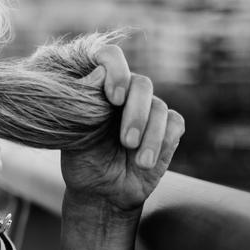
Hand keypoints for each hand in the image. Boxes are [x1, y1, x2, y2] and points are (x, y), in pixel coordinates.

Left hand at [59, 45, 184, 214]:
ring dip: (151, 136)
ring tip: (138, 161)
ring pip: (159, 107)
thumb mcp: (75, 133)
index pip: (110, 57)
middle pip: (142, 85)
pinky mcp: (168, 128)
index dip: (116, 69)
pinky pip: (175, 123)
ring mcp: (148, 110)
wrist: (101, 191)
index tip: (113, 98)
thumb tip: (100, 73)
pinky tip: (146, 162)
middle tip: (125, 141)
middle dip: (136, 114)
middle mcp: (126, 93)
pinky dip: (163, 142)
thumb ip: (84, 104)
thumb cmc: (83, 159)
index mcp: (99, 87)